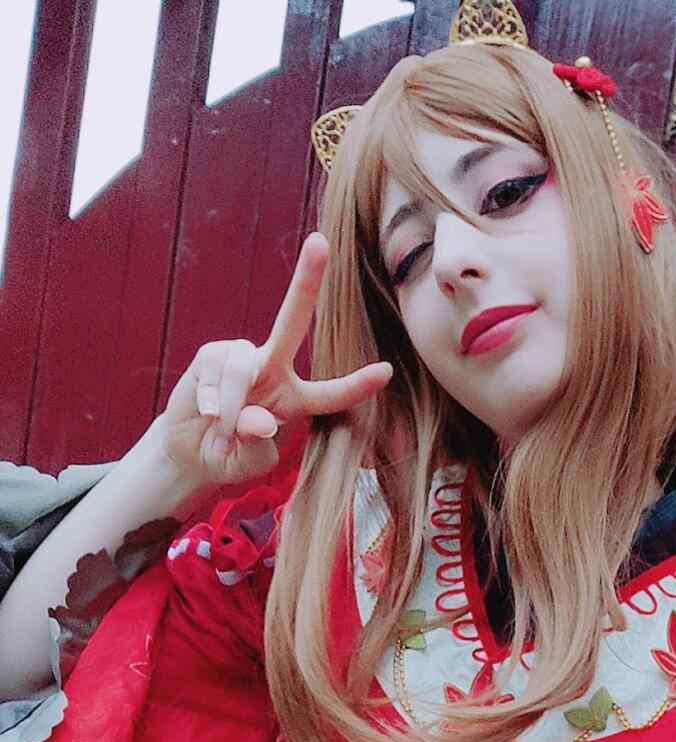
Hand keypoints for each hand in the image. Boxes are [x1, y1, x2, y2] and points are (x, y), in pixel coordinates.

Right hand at [159, 232, 391, 488]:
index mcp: (295, 400)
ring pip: (244, 363)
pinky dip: (212, 396)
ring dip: (232, 402)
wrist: (190, 451)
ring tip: (222, 428)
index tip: (386, 371)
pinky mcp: (212, 355)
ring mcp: (242, 358)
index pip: (331, 394)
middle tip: (322, 243)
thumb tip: (259, 420)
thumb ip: (257, 447)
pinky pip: (217, 368)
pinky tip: (207, 413)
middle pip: (293, 320)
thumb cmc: (228, 456)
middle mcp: (274, 369)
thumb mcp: (247, 464)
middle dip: (307, 281)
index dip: (357, 385)